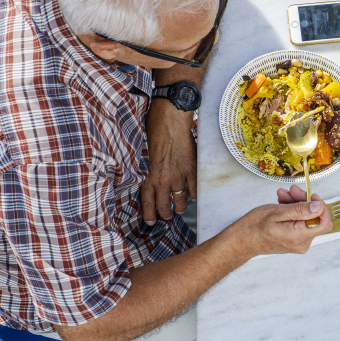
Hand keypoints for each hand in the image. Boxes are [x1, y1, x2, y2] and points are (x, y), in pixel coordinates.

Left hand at [141, 99, 196, 224]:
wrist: (171, 119)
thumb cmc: (155, 129)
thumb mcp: (145, 151)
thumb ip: (148, 167)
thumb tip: (150, 176)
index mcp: (149, 174)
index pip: (148, 201)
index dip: (149, 213)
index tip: (151, 221)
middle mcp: (163, 179)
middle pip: (164, 204)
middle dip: (165, 213)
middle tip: (166, 216)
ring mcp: (179, 175)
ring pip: (180, 199)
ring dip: (179, 206)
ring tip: (179, 209)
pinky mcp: (192, 168)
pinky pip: (194, 188)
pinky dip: (194, 194)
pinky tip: (193, 197)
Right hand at [238, 193, 332, 255]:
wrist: (243, 240)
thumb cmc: (254, 228)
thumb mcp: (277, 212)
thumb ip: (300, 210)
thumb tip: (318, 207)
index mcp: (298, 236)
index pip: (324, 222)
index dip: (321, 206)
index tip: (311, 196)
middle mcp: (301, 243)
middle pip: (314, 218)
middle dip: (304, 201)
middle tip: (292, 190)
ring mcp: (299, 243)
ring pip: (306, 218)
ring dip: (297, 204)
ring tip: (283, 196)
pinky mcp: (295, 240)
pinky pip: (300, 222)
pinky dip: (293, 211)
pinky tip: (283, 203)